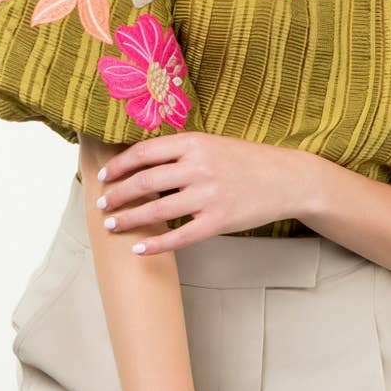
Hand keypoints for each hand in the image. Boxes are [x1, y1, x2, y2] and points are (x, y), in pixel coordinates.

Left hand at [94, 133, 317, 254]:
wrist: (288, 179)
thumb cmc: (248, 162)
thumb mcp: (214, 145)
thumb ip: (182, 152)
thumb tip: (142, 164)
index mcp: (195, 143)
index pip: (144, 152)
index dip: (119, 165)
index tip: (104, 176)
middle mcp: (199, 167)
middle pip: (144, 181)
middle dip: (117, 195)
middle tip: (101, 204)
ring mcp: (209, 195)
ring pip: (156, 209)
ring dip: (128, 219)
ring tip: (112, 224)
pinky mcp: (219, 221)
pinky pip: (180, 236)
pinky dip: (156, 243)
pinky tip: (140, 248)